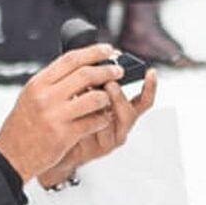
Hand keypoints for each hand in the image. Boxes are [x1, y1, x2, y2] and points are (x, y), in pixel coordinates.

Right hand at [0, 44, 123, 180]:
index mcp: (39, 83)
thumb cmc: (23, 125)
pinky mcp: (64, 135)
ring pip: (94, 98)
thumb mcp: (31, 95)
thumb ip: (53, 81)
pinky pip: (94, 122)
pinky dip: (103, 119)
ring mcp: (56, 116)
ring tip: (109, 99)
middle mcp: (46, 96)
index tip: (108, 50)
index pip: (71, 59)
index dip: (93, 52)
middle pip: (85, 75)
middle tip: (118, 71)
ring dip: (107, 97)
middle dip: (107, 71)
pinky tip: (103, 119)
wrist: (11, 155)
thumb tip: (81, 66)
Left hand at [37, 68, 158, 187]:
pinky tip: (79, 111)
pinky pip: (98, 136)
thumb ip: (96, 79)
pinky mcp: (95, 149)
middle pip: (132, 113)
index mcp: (120, 110)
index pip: (143, 100)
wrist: (54, 140)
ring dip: (104, 109)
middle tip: (110, 83)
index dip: (150, 87)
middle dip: (121, 96)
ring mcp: (108, 138)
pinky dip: (90, 122)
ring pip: (115, 125)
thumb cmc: (71, 115)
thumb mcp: (85, 92)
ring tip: (92, 94)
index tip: (151, 73)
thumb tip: (100, 55)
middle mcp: (118, 125)